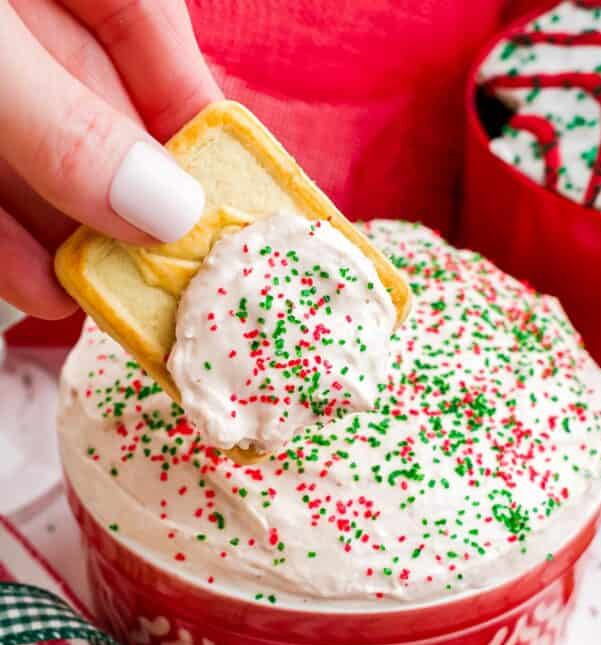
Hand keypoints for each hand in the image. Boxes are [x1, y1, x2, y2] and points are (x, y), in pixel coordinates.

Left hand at [0, 0, 221, 318]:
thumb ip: (66, 122)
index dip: (200, 127)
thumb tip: (168, 211)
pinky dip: (9, 238)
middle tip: (176, 285)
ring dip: (77, 240)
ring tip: (114, 309)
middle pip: (105, 113)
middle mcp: (26, 14)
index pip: (156, 33)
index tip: (229, 209)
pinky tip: (42, 288)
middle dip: (138, 207)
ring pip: (43, 158)